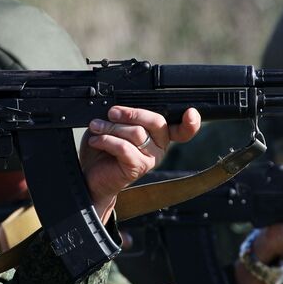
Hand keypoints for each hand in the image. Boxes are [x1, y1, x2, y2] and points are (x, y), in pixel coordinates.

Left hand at [80, 106, 202, 218]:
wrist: (91, 176)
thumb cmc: (102, 150)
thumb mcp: (114, 126)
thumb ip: (124, 117)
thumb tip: (119, 107)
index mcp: (158, 134)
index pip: (181, 128)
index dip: (190, 122)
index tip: (191, 113)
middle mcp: (159, 146)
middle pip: (157, 121)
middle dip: (132, 113)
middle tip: (112, 113)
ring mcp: (150, 159)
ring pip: (137, 133)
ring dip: (111, 127)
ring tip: (96, 127)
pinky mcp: (137, 168)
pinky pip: (124, 148)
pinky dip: (107, 140)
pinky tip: (96, 141)